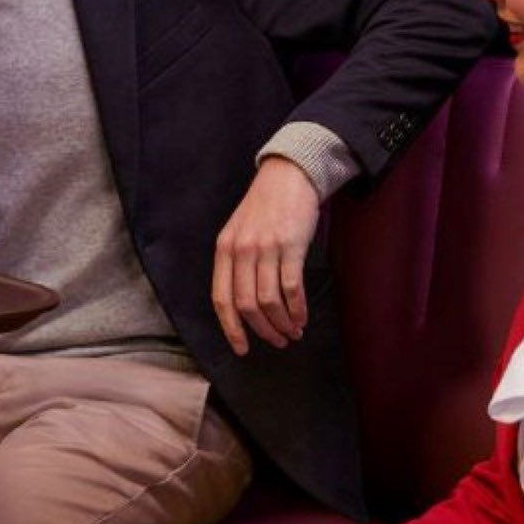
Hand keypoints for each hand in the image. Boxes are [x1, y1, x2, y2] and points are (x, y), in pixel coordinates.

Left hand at [211, 156, 320, 353]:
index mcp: (224, 249)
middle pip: (246, 305)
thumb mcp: (239, 231)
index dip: (230, 328)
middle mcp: (241, 251)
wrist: (289, 175)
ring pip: (269, 301)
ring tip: (293, 333)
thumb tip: (244, 304)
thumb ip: (236, 262)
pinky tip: (302, 317)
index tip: (242, 348)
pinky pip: (291, 288)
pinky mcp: (291, 246)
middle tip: (277, 342)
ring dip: (282, 324)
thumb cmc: (265, 207)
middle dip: (262, 331)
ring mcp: (265, 248)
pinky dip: (297, 309)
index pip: (221, 298)